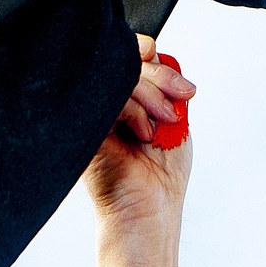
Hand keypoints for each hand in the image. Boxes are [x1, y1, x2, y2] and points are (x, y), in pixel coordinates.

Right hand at [83, 34, 194, 266]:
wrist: (147, 218)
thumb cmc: (162, 179)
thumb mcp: (172, 122)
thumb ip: (163, 87)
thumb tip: (152, 48)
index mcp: (122, 98)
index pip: (128, 56)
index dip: (149, 56)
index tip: (177, 80)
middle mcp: (103, 102)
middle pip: (125, 59)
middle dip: (160, 75)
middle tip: (182, 97)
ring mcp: (91, 114)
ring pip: (119, 74)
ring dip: (152, 94)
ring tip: (163, 124)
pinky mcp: (83, 128)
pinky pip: (110, 95)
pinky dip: (135, 109)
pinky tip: (143, 134)